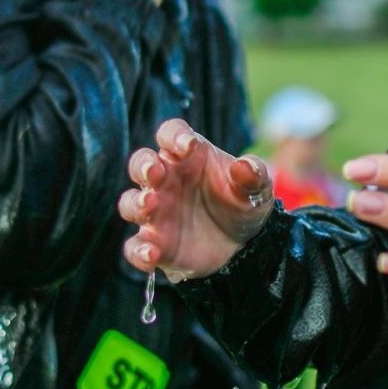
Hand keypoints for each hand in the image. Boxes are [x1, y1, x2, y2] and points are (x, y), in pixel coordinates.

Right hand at [120, 118, 273, 281]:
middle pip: (141, 164)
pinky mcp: (156, 243)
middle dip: (143, 165)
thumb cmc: (243, 204)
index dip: (174, 136)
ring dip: (136, 203)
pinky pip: (135, 247)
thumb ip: (252, 174)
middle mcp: (166, 181)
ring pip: (131, 202)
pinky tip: (151, 254)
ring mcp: (157, 212)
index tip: (188, 145)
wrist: (246, 246)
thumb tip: (244, 166)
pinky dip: (138, 251)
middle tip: (154, 172)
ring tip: (150, 204)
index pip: (171, 134)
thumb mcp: (256, 188)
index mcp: (188, 157)